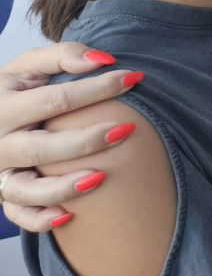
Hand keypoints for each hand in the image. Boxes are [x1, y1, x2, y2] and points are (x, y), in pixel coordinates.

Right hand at [1, 43, 140, 230]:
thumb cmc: (17, 89)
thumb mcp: (29, 65)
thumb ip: (64, 56)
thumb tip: (104, 59)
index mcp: (5, 105)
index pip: (55, 100)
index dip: (97, 89)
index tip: (133, 79)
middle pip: (42, 148)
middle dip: (86, 141)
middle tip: (126, 129)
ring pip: (26, 189)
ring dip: (63, 187)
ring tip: (100, 178)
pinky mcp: (3, 194)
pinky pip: (18, 214)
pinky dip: (39, 219)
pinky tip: (68, 216)